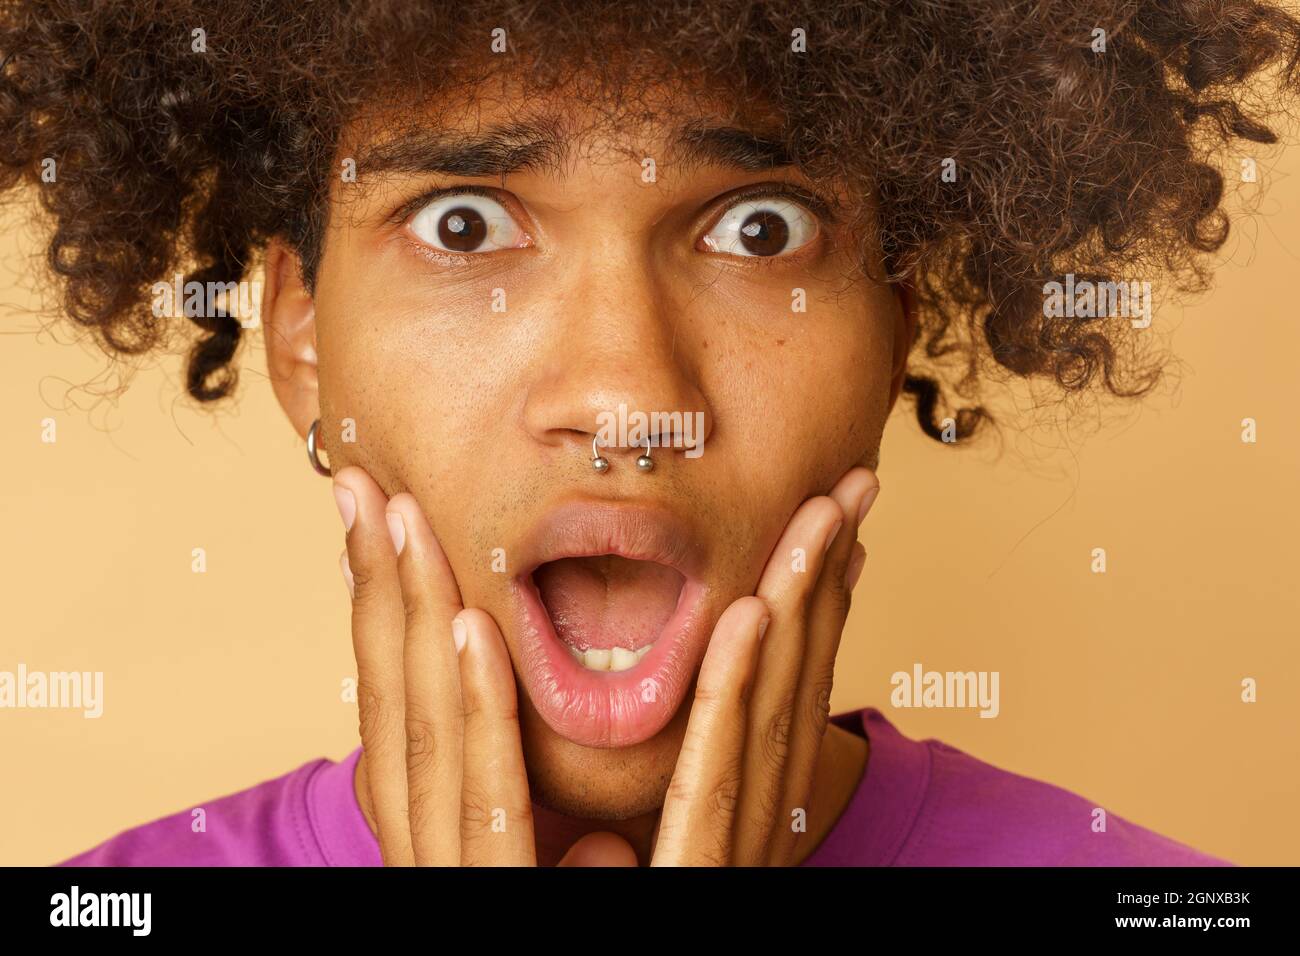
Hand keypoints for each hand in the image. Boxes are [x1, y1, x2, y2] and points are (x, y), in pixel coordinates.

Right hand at [334, 465, 540, 864]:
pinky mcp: (501, 903)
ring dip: (417, 616)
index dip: (378, 628)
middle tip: (360, 488)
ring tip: (403, 516)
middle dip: (377, 591)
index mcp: (432, 854)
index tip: (372, 539)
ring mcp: (454, 884)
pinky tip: (472, 624)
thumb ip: (564, 868)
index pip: (394, 726)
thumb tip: (598, 844)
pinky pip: (497, 797)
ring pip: (427, 734)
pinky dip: (485, 708)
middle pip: (393, 709)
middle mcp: (424, 861)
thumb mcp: (563, 898)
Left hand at [649, 466, 878, 865]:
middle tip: (855, 486)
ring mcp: (741, 855)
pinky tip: (750, 609)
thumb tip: (602, 843)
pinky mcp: (698, 877)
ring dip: (799, 603)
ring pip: (774, 705)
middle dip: (828, 577)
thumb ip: (622, 866)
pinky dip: (734, 685)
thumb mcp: (635, 899)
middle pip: (800, 682)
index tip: (842, 540)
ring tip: (822, 512)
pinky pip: (714, 767)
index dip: (821, 614)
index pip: (795, 703)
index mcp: (754, 830)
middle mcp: (763, 830)